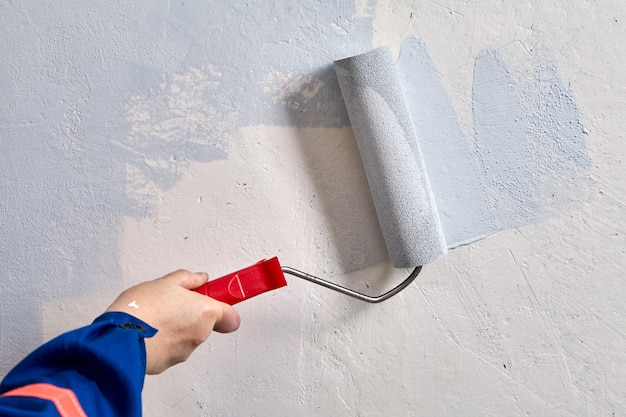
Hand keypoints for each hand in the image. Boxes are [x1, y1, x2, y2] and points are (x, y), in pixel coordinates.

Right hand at [105, 270, 240, 373]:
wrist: (117, 339)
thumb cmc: (141, 310)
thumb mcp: (165, 282)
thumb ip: (188, 279)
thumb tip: (200, 279)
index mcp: (205, 313)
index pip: (231, 316)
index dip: (225, 307)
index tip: (218, 299)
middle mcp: (199, 335)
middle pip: (205, 323)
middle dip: (192, 314)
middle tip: (173, 303)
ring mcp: (184, 351)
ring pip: (186, 337)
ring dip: (176, 327)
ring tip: (154, 316)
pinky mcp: (167, 364)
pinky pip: (170, 349)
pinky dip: (162, 341)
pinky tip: (147, 331)